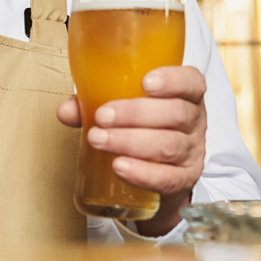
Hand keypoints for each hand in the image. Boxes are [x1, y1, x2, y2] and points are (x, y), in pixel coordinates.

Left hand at [56, 65, 206, 236]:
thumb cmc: (142, 127)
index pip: (191, 82)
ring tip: (99, 140)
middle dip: (135, 113)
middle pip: (175, 113)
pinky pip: (168, 178)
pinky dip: (142, 173)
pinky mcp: (184, 180)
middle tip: (102, 116)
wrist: (161, 173)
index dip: (172, 80)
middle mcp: (195, 121)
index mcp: (186, 94)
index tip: (146, 82)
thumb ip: (95, 103)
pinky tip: (120, 167)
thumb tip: (66, 111)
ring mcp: (192, 152)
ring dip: (130, 142)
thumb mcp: (125, 109)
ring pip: (168, 145)